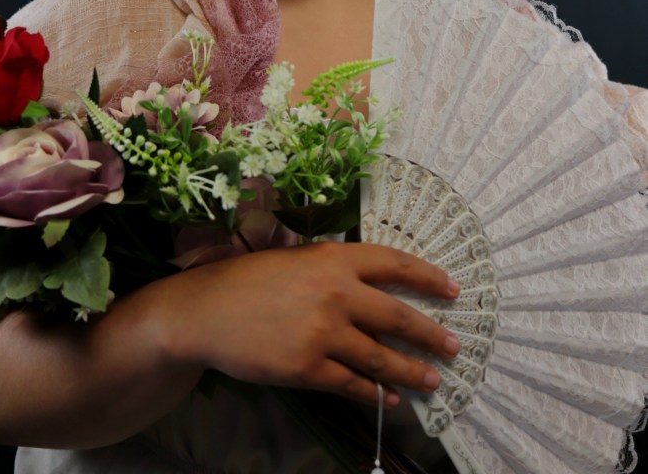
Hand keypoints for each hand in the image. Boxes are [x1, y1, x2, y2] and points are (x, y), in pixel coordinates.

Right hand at [165, 240, 459, 407]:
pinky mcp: (308, 368)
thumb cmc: (248, 280)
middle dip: (430, 334)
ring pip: (381, 358)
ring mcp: (323, 333)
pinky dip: (376, 394)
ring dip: (412, 372)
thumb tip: (372, 286)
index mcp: (333, 259)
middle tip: (453, 347)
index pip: (394, 263)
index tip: (453, 289)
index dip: (428, 277)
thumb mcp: (295, 259)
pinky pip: (352, 384)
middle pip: (397, 316)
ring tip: (432, 381)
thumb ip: (333, 270)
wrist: (205, 311)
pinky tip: (389, 399)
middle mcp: (336, 293)